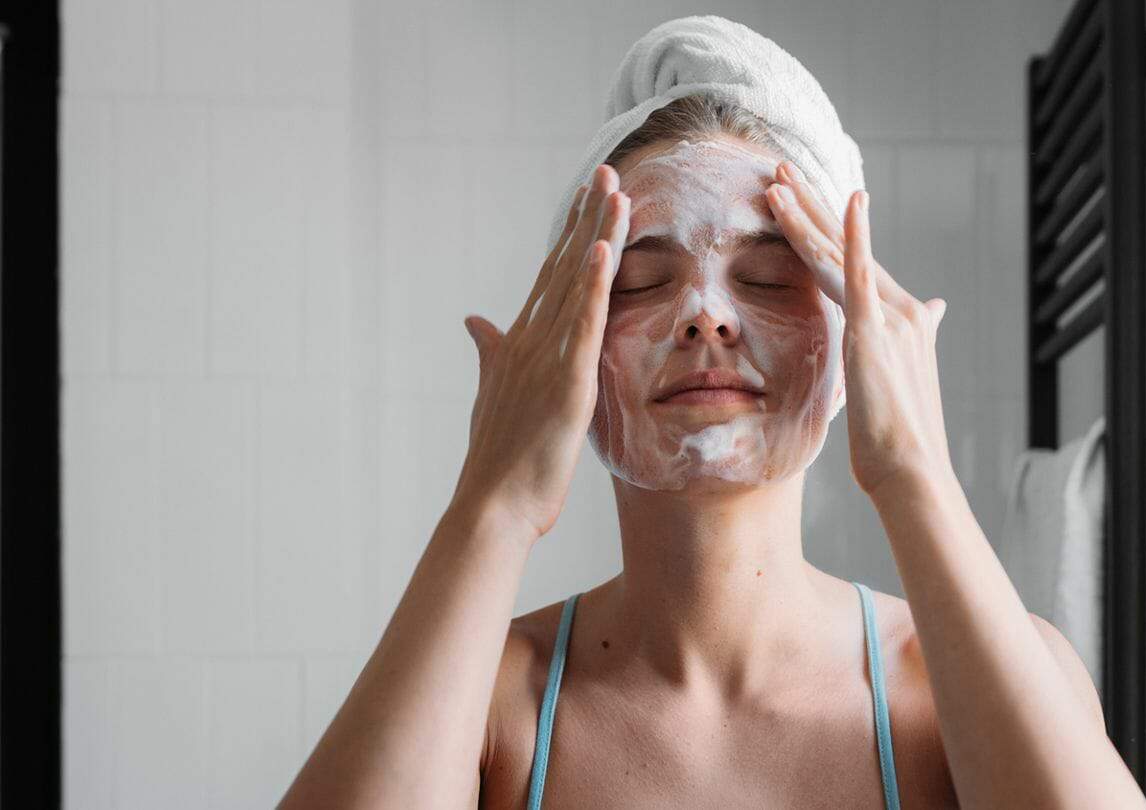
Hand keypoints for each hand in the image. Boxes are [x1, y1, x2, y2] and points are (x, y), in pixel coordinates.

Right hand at [454, 164, 630, 540]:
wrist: (492, 508)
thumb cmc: (498, 461)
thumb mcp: (494, 395)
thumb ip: (489, 352)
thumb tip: (474, 319)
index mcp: (520, 344)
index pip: (550, 277)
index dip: (570, 235)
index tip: (586, 197)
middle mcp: (531, 341)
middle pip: (564, 266)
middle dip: (586, 217)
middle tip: (605, 171)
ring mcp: (547, 358)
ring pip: (576, 284)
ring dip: (595, 234)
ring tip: (614, 190)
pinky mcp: (566, 382)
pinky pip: (583, 324)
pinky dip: (593, 285)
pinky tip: (604, 248)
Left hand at [765, 160, 953, 497]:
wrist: (911, 469)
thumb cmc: (897, 440)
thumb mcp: (895, 382)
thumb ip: (908, 342)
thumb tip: (936, 309)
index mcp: (901, 321)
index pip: (854, 262)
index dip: (825, 229)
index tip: (799, 200)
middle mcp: (901, 309)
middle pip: (845, 246)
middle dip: (811, 206)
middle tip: (781, 170)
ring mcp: (891, 316)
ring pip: (840, 253)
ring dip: (807, 212)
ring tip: (777, 179)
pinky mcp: (877, 329)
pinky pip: (861, 272)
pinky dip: (853, 234)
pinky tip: (847, 199)